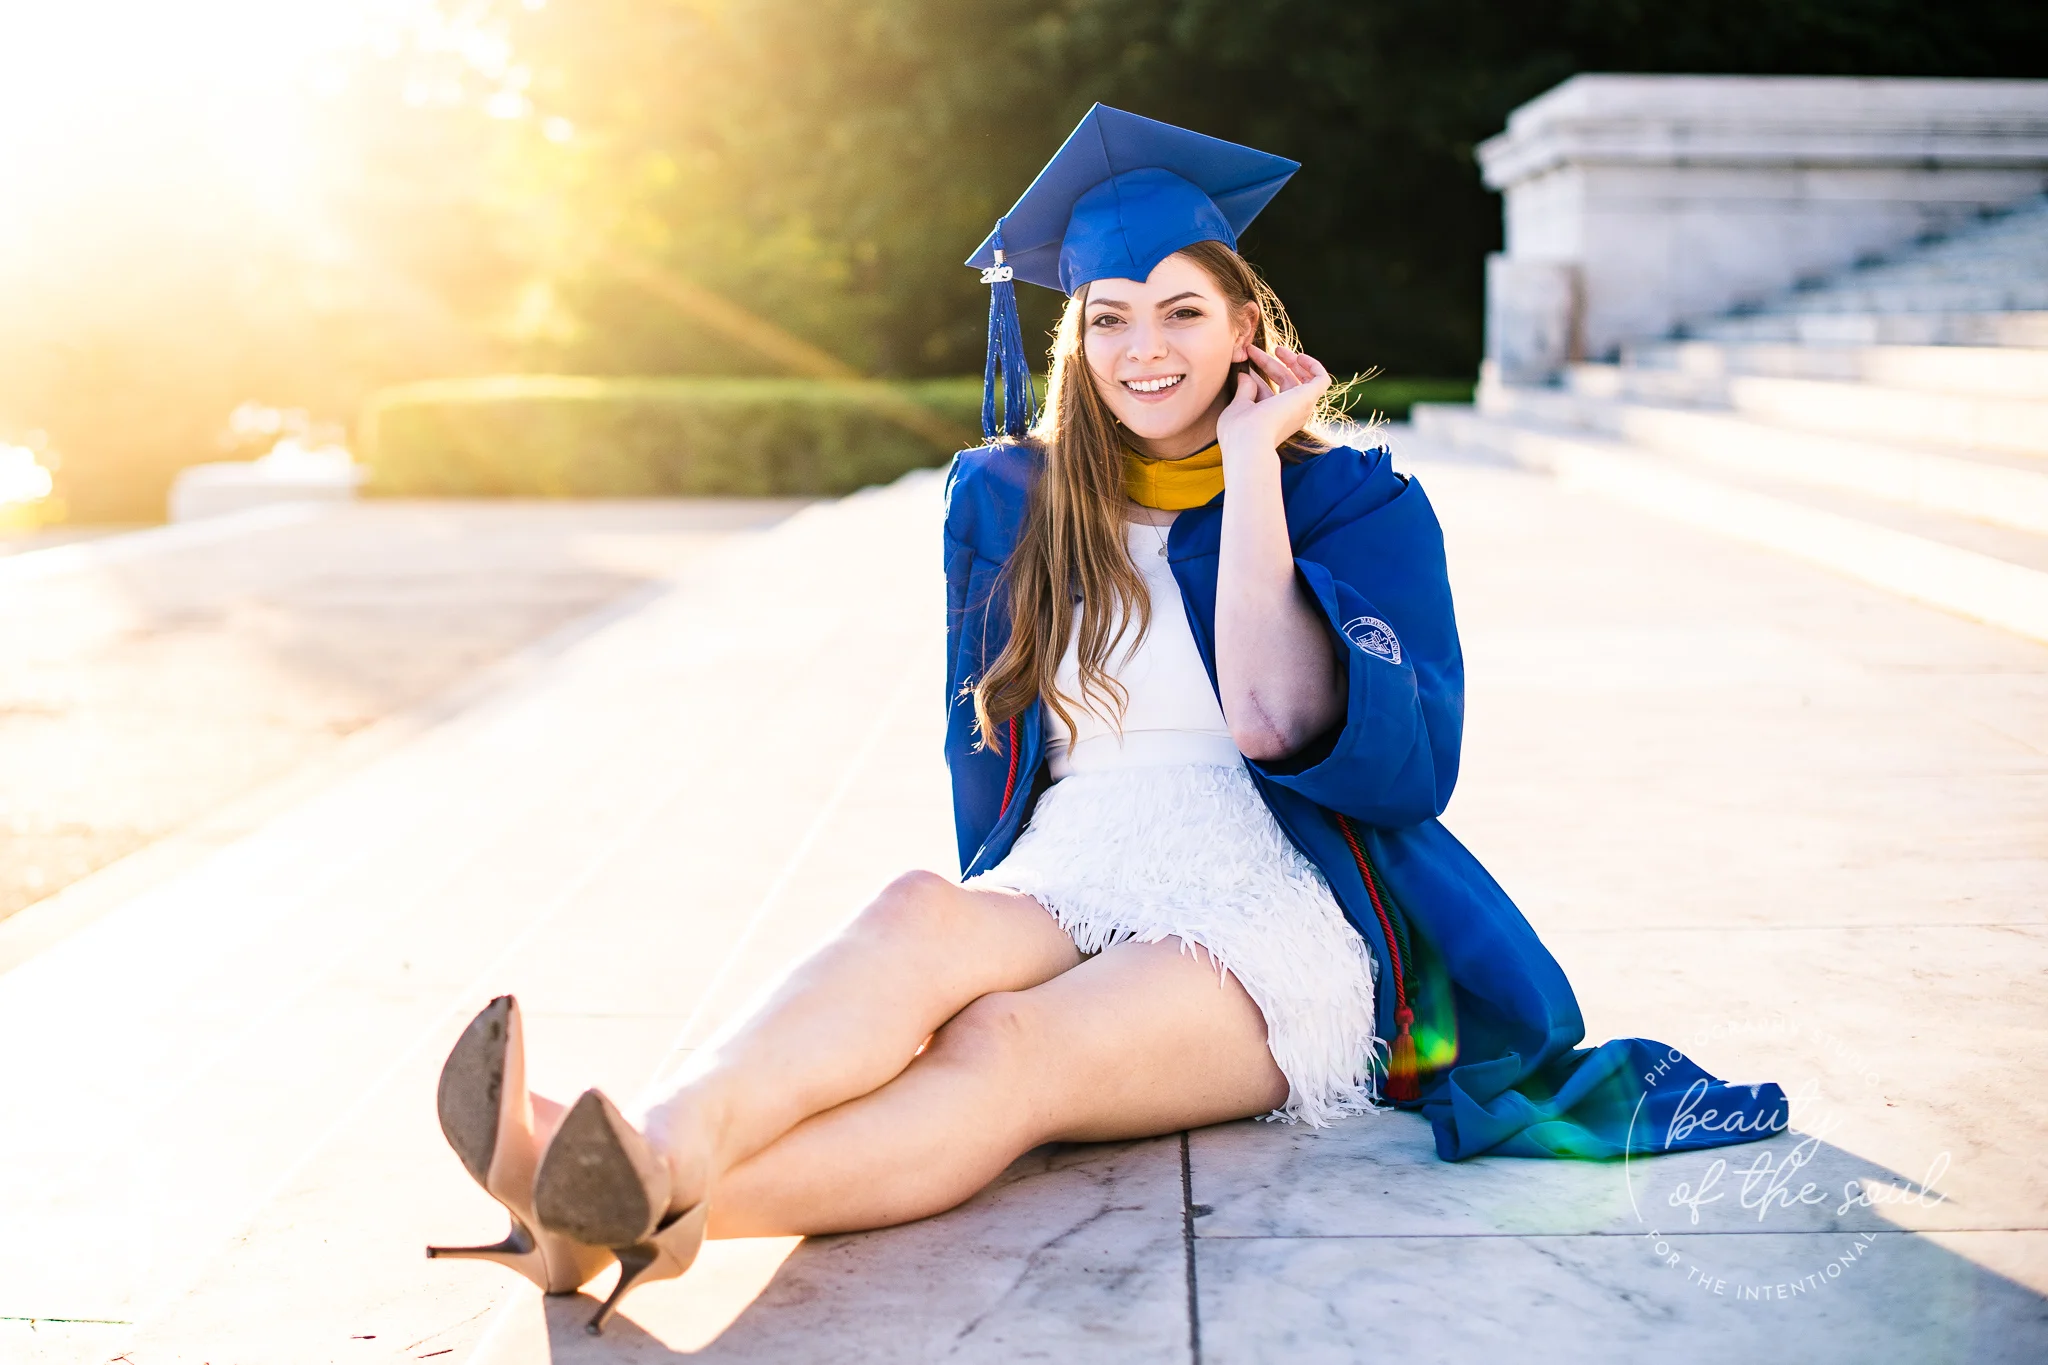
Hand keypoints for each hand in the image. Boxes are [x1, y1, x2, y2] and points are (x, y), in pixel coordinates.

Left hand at [1215, 344, 1330, 458]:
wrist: (1249, 441)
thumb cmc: (1239, 431)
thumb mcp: (1239, 407)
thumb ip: (1244, 391)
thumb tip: (1244, 374)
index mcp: (1273, 419)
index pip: (1269, 392)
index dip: (1257, 376)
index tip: (1243, 362)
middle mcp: (1291, 415)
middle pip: (1285, 382)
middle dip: (1269, 363)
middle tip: (1251, 349)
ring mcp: (1301, 407)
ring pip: (1302, 379)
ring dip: (1290, 361)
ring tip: (1277, 349)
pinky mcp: (1308, 398)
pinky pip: (1321, 379)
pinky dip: (1313, 365)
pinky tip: (1299, 356)